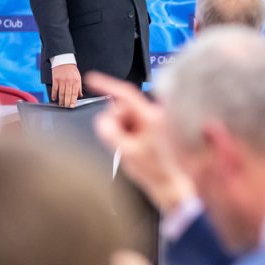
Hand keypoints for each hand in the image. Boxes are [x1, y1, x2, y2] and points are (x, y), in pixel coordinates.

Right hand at [51, 63, 82, 106]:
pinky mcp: (55, 79)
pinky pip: (54, 89)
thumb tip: (80, 96)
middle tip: (66, 108)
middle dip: (67, 103)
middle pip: (68, 95)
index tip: (72, 106)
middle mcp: (69, 81)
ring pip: (61, 93)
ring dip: (61, 100)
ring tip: (61, 105)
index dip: (73, 101)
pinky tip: (54, 98)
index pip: (75, 94)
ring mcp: (62, 80)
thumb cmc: (71, 69)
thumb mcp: (78, 77)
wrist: (64, 61)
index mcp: (76, 81)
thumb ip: (79, 87)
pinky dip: (54, 94)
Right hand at [86, 71, 195, 211]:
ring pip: (128, 116)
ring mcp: (157, 120)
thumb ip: (110, 133)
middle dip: (117, 122)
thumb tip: (101, 120)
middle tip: (123, 143)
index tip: (92, 80)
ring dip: (124, 129)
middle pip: (123, 107)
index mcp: (150, 118)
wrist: (171, 184)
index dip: (107, 84)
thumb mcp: (126, 152)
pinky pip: (135, 123)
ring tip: (133, 148)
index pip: (125, 94)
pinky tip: (137, 146)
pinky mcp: (156, 126)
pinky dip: (130, 132)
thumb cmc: (154, 171)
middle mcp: (156, 115)